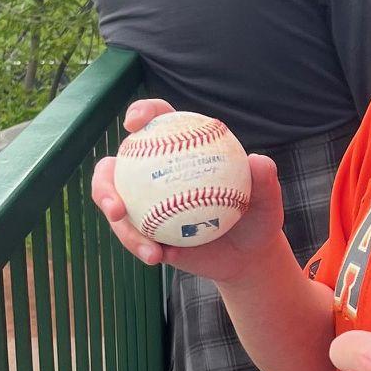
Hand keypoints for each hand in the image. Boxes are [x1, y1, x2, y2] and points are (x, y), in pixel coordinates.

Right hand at [90, 98, 287, 285]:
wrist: (247, 255)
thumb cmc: (256, 217)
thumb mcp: (266, 201)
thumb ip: (264, 180)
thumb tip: (258, 161)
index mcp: (178, 148)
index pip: (156, 121)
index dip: (141, 113)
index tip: (135, 123)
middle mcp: (152, 173)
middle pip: (114, 170)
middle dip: (104, 186)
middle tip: (116, 207)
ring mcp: (143, 204)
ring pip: (117, 211)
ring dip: (124, 230)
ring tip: (148, 250)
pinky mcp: (143, 232)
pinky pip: (133, 238)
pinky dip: (142, 247)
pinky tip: (158, 257)